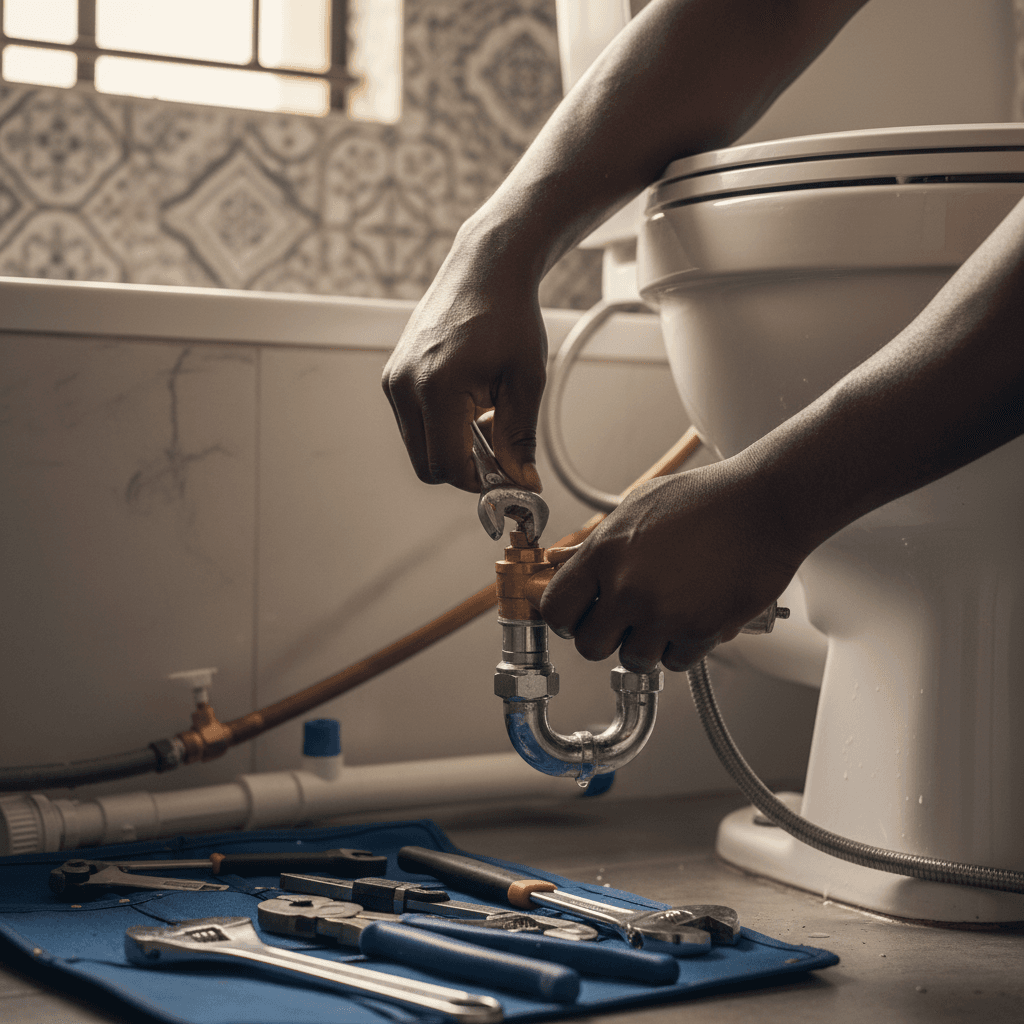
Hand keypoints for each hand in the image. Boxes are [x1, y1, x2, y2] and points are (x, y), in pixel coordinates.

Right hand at [381, 244, 546, 492]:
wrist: (484, 269)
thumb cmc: (508, 314)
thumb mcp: (525, 380)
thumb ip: (519, 437)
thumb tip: (521, 481)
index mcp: (437, 387)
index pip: (448, 466)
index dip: (479, 482)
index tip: (507, 477)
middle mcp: (405, 386)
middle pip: (426, 466)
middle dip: (464, 468)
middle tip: (499, 450)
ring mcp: (394, 381)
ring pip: (418, 447)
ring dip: (452, 447)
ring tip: (487, 415)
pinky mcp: (393, 376)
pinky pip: (413, 424)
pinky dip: (440, 427)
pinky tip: (469, 402)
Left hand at [539, 461, 804, 671]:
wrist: (765, 506)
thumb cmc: (707, 499)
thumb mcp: (638, 506)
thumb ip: (602, 543)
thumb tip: (572, 565)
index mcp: (604, 553)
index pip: (555, 609)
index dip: (564, 618)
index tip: (576, 617)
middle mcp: (628, 588)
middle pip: (589, 646)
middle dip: (603, 637)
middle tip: (621, 622)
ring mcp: (664, 614)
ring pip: (633, 660)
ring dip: (644, 645)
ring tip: (662, 617)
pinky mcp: (700, 632)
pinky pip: (675, 661)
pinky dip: (681, 647)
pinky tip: (691, 618)